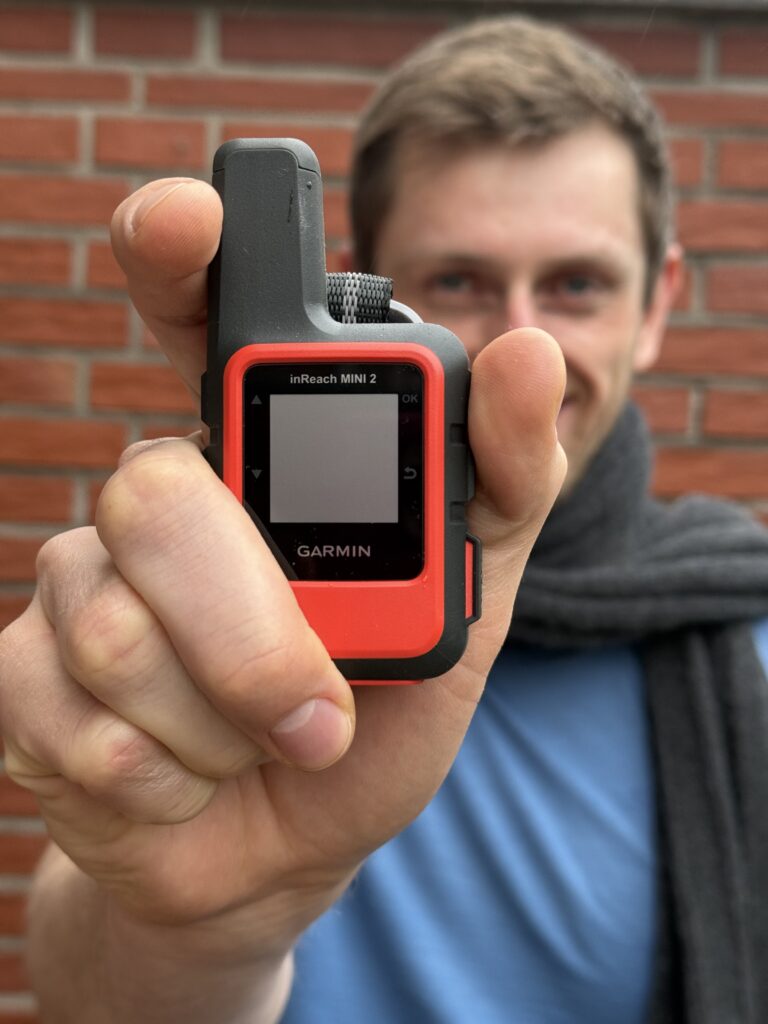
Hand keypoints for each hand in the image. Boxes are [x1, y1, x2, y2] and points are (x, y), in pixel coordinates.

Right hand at [0, 178, 565, 952]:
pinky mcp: (25, 677)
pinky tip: (191, 779)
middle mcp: (157, 496)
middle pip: (155, 493)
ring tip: (268, 741)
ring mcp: (80, 582)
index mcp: (258, 456)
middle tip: (321, 705)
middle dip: (253, 630)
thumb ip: (501, 481)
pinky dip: (176, 783)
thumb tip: (524, 351)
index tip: (179, 221)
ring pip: (122, 633)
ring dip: (231, 726)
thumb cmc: (381, 708)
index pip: (197, 315)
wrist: (294, 838)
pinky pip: (86, 726)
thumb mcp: (472, 596)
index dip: (174, 253)